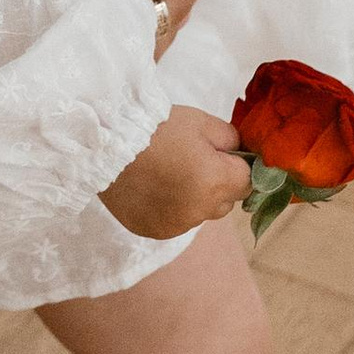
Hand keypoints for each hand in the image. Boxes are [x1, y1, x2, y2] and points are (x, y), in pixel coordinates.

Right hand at [101, 106, 248, 241]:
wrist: (105, 143)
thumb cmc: (155, 127)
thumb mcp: (201, 122)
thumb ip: (231, 140)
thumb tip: (240, 155)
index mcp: (215, 181)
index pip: (248, 182)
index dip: (238, 167)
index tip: (220, 155)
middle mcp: (200, 210)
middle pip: (226, 202)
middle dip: (218, 184)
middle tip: (192, 162)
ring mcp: (176, 225)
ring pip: (200, 214)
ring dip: (194, 199)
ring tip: (168, 175)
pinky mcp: (155, 231)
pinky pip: (176, 222)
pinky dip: (172, 209)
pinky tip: (154, 190)